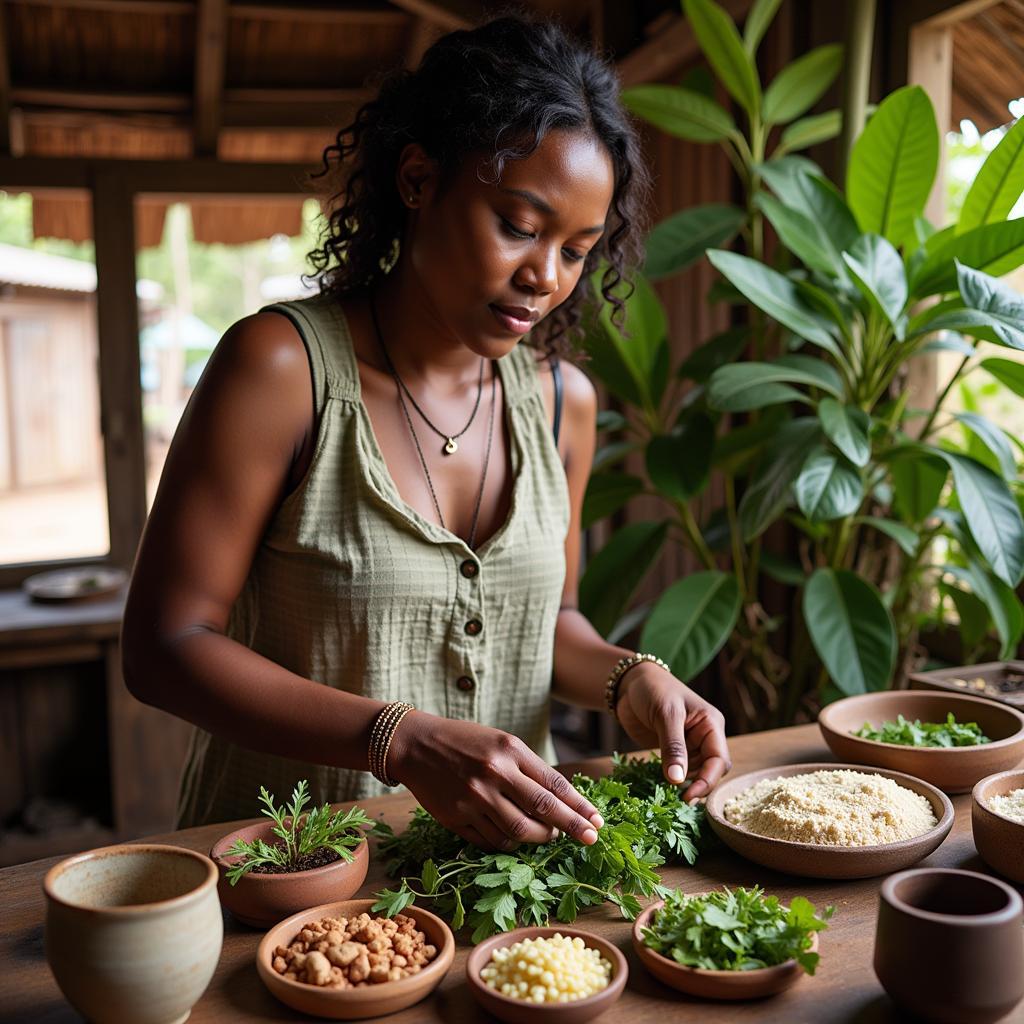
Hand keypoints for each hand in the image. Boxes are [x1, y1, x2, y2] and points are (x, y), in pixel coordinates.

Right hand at [386, 712, 603, 851]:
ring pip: (518, 831)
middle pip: (543, 810)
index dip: (579, 805)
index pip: (554, 784)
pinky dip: (509, 843)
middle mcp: (494, 774)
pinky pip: (491, 840)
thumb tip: (562, 801)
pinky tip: (517, 838)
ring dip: (540, 838)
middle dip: (572, 827)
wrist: (415, 745)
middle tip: (590, 838)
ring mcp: (474, 798)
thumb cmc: (465, 741)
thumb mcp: (501, 742)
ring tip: (549, 836)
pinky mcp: (456, 817)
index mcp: (509, 750)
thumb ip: (528, 769)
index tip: (597, 820)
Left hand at [614, 664, 730, 801]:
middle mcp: (704, 736)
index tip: (688, 795)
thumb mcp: (665, 715)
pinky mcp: (673, 750)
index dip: (707, 780)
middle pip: (712, 769)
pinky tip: (664, 787)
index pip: (719, 760)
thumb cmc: (653, 689)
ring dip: (687, 784)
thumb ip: (673, 747)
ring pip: (696, 772)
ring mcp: (689, 744)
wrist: (629, 682)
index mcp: (711, 724)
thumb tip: (678, 779)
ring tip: (671, 796)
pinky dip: (674, 779)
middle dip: (700, 785)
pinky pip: (679, 770)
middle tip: (681, 800)